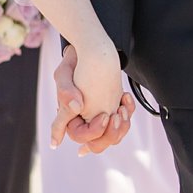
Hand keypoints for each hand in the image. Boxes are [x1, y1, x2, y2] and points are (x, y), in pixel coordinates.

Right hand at [50, 40, 133, 156]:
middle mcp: (85, 120)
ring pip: (114, 136)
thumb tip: (76, 109)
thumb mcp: (63, 75)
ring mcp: (100, 115)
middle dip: (111, 134)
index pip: (79, 136)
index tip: (104, 115)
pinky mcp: (112, 108)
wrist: (91, 49)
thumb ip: (65, 93)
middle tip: (116, 115)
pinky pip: (123, 120)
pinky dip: (128, 112)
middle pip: (98, 144)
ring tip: (123, 107)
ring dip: (122, 126)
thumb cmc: (74, 62)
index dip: (93, 132)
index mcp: (70, 116)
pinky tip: (125, 97)